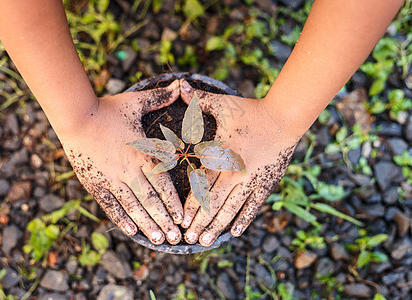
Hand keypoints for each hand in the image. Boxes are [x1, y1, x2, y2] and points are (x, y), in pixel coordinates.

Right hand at [59, 81, 182, 244]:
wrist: (76, 116)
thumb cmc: (108, 108)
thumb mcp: (137, 102)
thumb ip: (160, 97)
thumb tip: (181, 84)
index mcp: (142, 154)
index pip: (163, 185)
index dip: (174, 204)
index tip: (183, 219)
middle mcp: (129, 171)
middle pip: (151, 202)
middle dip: (165, 221)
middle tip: (175, 239)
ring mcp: (111, 179)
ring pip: (133, 208)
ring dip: (147, 225)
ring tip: (158, 240)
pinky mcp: (95, 183)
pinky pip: (111, 206)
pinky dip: (121, 220)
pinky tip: (132, 232)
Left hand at [179, 79, 298, 245]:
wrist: (283, 118)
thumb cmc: (249, 112)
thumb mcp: (222, 104)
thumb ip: (197, 99)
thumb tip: (177, 85)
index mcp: (219, 157)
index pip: (201, 187)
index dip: (190, 206)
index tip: (180, 221)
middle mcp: (233, 173)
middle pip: (213, 204)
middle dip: (199, 223)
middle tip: (188, 240)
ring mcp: (250, 181)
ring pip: (230, 210)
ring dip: (216, 227)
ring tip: (205, 242)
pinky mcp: (265, 184)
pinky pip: (252, 207)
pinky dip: (242, 220)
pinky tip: (233, 233)